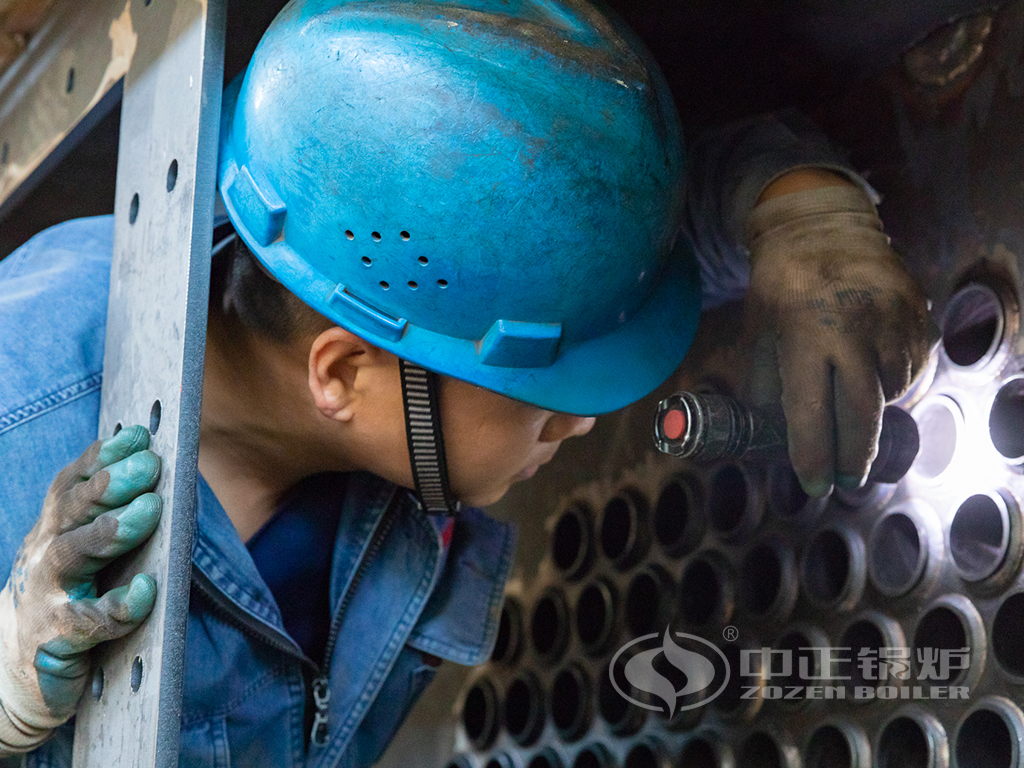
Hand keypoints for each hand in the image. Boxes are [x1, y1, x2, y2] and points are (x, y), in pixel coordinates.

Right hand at [0, 427, 161, 752]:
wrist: (18, 673)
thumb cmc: (67, 597)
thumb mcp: (81, 551)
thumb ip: (111, 516)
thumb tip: (157, 473)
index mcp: (55, 528)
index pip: (73, 483)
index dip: (104, 457)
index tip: (140, 436)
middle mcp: (45, 554)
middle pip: (72, 510)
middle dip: (111, 483)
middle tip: (149, 464)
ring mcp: (48, 596)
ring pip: (73, 555)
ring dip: (112, 530)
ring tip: (149, 510)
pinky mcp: (59, 640)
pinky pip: (91, 620)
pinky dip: (121, 605)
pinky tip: (146, 589)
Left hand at [744, 171, 932, 495]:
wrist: (822, 225)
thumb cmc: (779, 286)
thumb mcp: (757, 332)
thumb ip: (763, 385)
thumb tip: (770, 439)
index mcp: (803, 332)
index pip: (810, 410)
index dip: (813, 455)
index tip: (815, 486)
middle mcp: (852, 327)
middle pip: (862, 413)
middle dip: (854, 456)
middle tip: (847, 481)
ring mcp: (891, 318)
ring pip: (890, 393)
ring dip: (871, 411)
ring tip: (850, 403)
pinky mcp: (917, 313)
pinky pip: (911, 369)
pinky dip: (893, 383)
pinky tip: (871, 374)